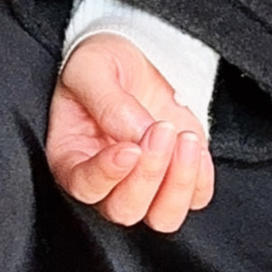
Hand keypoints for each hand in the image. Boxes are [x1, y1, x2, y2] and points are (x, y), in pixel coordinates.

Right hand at [43, 33, 215, 234]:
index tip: (129, 149)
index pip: (84, 187)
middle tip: (161, 130)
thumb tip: (137, 135)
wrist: (137, 54)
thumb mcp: (92, 68)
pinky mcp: (177, 177)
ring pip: (162, 217)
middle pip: (124, 209)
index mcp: (71, 157)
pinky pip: (195, 200)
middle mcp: (106, 180)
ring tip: (185, 140)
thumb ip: (108, 102)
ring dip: (178, 185)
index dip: (107, 175)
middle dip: (149, 174)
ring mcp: (144, 183)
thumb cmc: (104, 63)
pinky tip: (194, 147)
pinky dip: (200, 180)